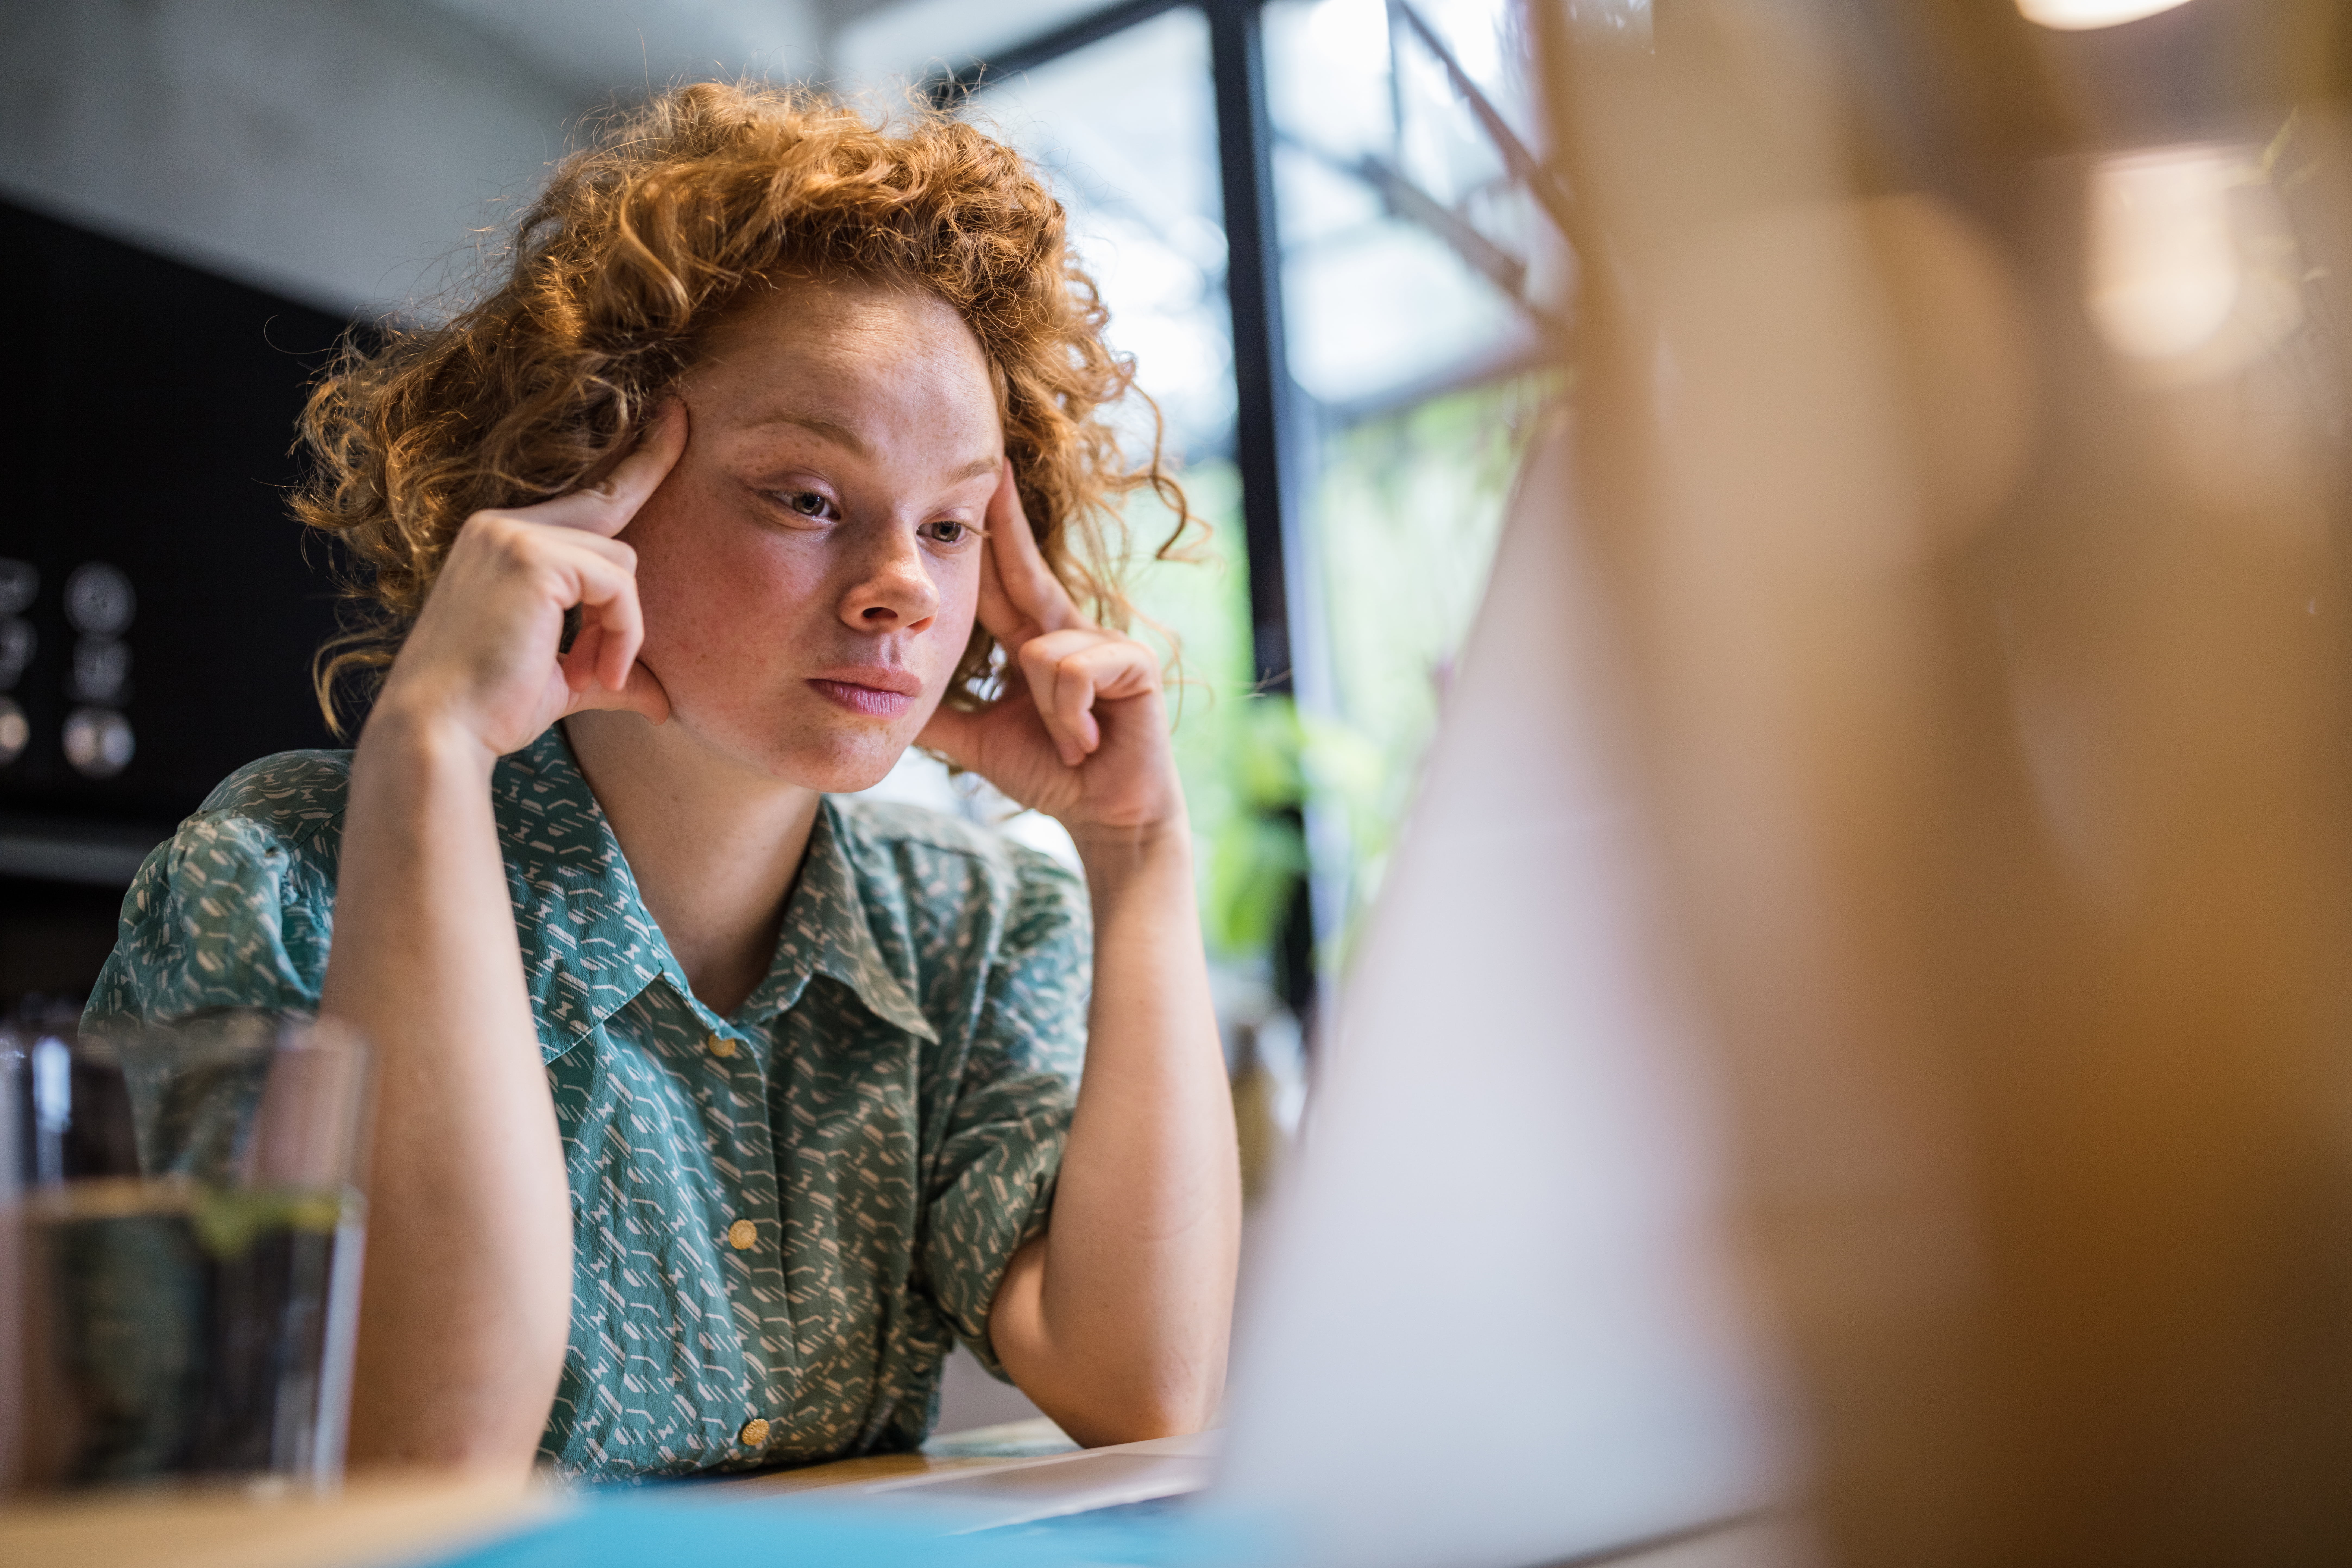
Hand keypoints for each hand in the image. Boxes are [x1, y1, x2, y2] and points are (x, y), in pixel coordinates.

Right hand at [367, 402, 687, 760]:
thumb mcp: (561, 679)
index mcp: (501, 541)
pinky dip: (622, 632)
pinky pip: (617, 586)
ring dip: (623, 629)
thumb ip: (610, 668)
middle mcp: (502, 525)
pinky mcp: (533, 557)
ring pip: (621, 564)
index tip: (677, 417)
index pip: (589, 496)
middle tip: (616, 653)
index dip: (641, 460)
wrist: (438, 732)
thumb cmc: (489, 708)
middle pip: (613, 526)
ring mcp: (514, 536)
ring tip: (594, 677)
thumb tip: (663, 700)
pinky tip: (597, 671)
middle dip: (629, 594)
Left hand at [918, 461, 1183, 837]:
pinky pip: (1072, 673)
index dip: (987, 534)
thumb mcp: (978, 739)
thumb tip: (884, 701)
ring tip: (1065, 742)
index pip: (1002, 579)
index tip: (971, 485)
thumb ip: (939, 717)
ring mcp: (1106, 645)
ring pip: (1041, 652)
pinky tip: (1083, 742)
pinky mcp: (1134, 665)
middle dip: (1008, 522)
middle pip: (1027, 570)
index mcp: (1035, 641)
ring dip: (1046, 711)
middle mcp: (1069, 631)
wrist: (1106, 815)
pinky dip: (1069, 717)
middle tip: (990, 465)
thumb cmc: (1051, 772)